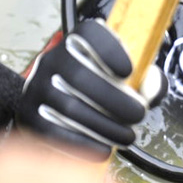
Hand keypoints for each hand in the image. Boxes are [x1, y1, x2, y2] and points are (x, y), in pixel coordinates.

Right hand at [15, 19, 165, 158]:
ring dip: (105, 126)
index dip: (110, 50)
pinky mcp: (30, 117)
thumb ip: (146, 78)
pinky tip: (104, 148)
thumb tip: (151, 90)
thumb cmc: (102, 87)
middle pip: (80, 76)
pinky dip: (84, 143)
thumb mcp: (126, 74)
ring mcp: (38, 89)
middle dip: (116, 100)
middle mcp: (53, 61)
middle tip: (138, 114)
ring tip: (127, 136)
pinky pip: (54, 133)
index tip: (129, 71)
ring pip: (69, 108)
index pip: (89, 34)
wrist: (59, 104)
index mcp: (78, 42)